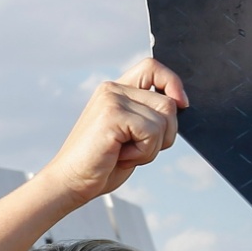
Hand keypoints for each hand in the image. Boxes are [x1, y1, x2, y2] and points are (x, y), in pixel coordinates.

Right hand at [37, 58, 187, 206]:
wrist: (70, 182)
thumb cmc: (101, 164)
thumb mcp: (131, 135)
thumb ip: (149, 115)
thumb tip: (180, 103)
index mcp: (115, 91)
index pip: (152, 67)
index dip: (172, 83)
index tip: (180, 105)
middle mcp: (112, 90)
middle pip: (167, 102)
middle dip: (165, 135)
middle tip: (135, 149)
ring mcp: (111, 100)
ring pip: (164, 119)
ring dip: (152, 147)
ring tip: (125, 153)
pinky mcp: (112, 115)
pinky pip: (152, 132)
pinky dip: (143, 153)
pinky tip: (120, 157)